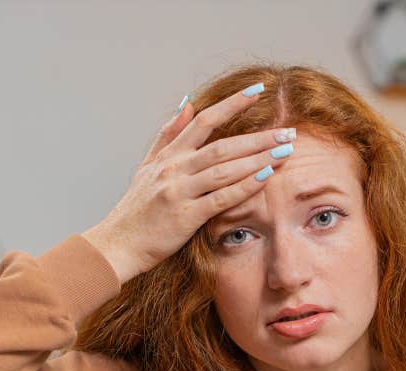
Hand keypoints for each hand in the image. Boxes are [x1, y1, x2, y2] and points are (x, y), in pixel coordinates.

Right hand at [82, 84, 294, 283]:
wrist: (117, 244)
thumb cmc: (135, 211)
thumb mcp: (146, 167)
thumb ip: (167, 134)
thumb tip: (188, 103)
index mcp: (168, 156)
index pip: (204, 121)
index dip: (232, 104)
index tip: (257, 91)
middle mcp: (174, 168)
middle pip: (222, 144)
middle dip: (258, 137)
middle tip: (288, 131)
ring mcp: (179, 190)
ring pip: (224, 167)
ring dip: (258, 158)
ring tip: (285, 151)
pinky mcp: (185, 215)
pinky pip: (221, 197)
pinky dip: (244, 186)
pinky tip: (266, 177)